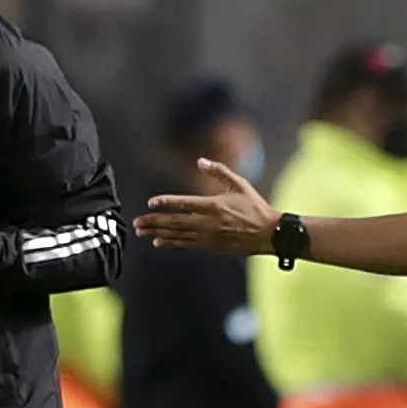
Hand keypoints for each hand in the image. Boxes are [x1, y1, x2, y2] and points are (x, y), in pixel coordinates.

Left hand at [133, 159, 282, 254]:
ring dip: (158, 233)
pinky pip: (186, 244)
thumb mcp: (239, 184)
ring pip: (178, 235)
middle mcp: (209, 222)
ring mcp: (209, 236)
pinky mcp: (211, 246)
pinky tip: (158, 242)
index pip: (184, 204)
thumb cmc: (255, 207)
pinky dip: (171, 242)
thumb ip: (219, 171)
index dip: (166, 203)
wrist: (269, 234)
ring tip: (142, 232)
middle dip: (154, 222)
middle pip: (175, 222)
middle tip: (137, 222)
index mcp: (214, 205)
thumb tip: (201, 161)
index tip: (151, 203)